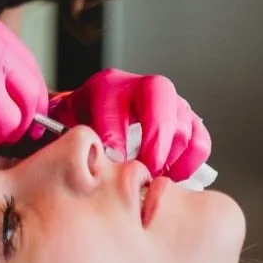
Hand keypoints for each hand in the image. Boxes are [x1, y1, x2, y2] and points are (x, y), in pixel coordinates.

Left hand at [48, 69, 209, 180]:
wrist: (91, 120)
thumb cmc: (77, 128)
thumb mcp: (62, 125)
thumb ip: (62, 136)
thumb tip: (66, 152)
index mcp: (105, 87)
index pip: (114, 104)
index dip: (114, 136)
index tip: (112, 162)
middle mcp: (139, 87)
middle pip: (160, 94)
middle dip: (156, 136)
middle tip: (147, 168)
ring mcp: (166, 103)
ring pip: (183, 118)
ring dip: (174, 152)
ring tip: (157, 176)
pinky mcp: (184, 119)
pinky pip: (199, 135)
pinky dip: (192, 157)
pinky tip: (174, 173)